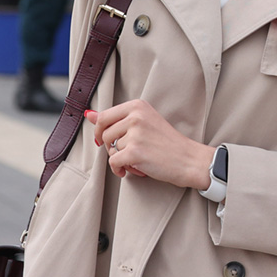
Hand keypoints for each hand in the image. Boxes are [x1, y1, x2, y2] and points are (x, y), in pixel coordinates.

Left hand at [85, 101, 213, 188]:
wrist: (188, 159)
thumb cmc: (167, 142)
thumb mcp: (143, 122)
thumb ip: (116, 118)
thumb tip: (88, 114)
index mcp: (138, 106)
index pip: (104, 116)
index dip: (100, 131)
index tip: (105, 140)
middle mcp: (136, 116)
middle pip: (104, 133)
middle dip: (109, 147)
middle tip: (123, 153)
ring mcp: (136, 133)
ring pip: (109, 149)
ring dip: (118, 159)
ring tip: (134, 161)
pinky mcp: (135, 151)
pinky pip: (113, 162)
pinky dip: (118, 170)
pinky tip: (129, 170)